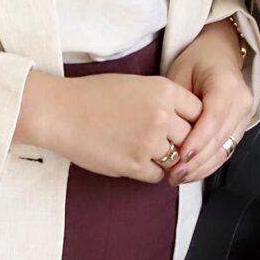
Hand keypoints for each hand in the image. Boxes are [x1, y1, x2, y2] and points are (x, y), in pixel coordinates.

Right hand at [19, 70, 202, 182]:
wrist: (59, 112)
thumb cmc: (93, 96)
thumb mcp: (138, 84)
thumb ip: (165, 100)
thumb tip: (187, 119)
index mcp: (165, 91)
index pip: (199, 111)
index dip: (192, 120)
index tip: (185, 125)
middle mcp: (162, 116)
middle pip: (191, 136)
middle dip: (181, 140)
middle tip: (168, 141)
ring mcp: (149, 142)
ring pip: (177, 158)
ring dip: (167, 158)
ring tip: (148, 150)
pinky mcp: (134, 165)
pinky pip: (157, 175)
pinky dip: (150, 171)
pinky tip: (136, 160)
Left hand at [162, 19, 256, 186]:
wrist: (219, 52)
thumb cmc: (197, 60)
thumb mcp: (179, 74)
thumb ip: (177, 104)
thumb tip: (169, 136)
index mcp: (226, 83)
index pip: (214, 117)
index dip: (197, 139)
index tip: (180, 156)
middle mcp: (241, 101)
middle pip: (220, 137)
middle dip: (197, 160)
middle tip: (173, 174)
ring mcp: (245, 115)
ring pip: (225, 148)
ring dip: (202, 167)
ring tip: (179, 178)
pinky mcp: (242, 125)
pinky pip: (227, 149)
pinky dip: (209, 163)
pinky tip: (192, 172)